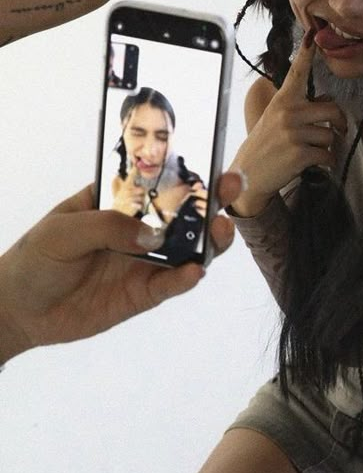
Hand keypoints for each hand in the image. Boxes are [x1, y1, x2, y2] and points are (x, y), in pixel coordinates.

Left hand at [0, 172, 240, 364]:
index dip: (187, 169)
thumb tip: (151, 236)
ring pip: (189, 247)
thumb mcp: (62, 231)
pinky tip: (194, 270)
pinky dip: (186, 277)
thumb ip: (107, 227)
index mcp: (120, 200)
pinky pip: (172, 283)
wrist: (18, 311)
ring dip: (210, 238)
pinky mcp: (145, 292)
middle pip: (185, 210)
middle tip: (231, 187)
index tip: (212, 160)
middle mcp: (140, 227)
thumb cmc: (35, 259)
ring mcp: (146, 260)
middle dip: (213, 197)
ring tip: (219, 231)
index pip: (158, 180)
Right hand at [229, 33, 347, 216]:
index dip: (306, 53)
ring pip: (330, 135)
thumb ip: (300, 109)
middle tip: (339, 130)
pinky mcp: (300, 154)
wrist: (249, 176)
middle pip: (332, 110)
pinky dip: (327, 163)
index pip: (297, 73)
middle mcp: (287, 112)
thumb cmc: (266, 145)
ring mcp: (293, 133)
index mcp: (282, 100)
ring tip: (312, 151)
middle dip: (339, 123)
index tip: (312, 34)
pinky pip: (328, 155)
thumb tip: (329, 104)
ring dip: (328, 146)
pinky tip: (315, 165)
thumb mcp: (277, 120)